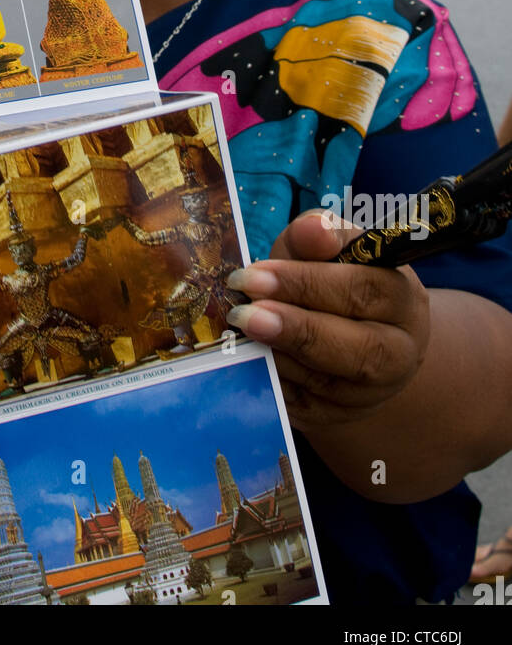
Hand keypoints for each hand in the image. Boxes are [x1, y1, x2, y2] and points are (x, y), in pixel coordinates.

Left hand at [225, 211, 429, 430]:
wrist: (357, 335)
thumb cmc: (339, 279)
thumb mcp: (331, 248)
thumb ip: (319, 233)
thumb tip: (313, 228)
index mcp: (405, 301)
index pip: (363, 291)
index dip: (307, 283)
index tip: (255, 275)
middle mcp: (399, 353)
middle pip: (356, 347)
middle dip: (294, 329)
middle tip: (243, 313)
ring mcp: (371, 393)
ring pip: (325, 381)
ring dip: (277, 354)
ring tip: (239, 330)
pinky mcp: (336, 416)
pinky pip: (301, 404)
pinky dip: (271, 380)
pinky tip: (246, 357)